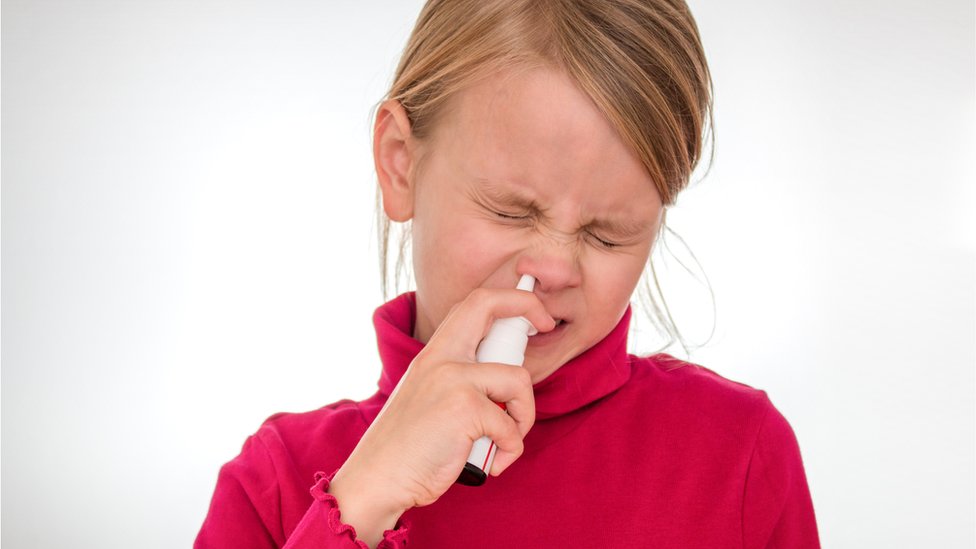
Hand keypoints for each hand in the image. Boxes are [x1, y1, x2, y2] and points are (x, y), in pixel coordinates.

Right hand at [328, 287, 554, 544]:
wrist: (379, 479)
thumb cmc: (410, 447)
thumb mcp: (431, 396)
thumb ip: (460, 379)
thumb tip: (507, 377)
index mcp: (434, 354)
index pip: (473, 303)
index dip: (510, 299)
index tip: (535, 314)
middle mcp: (441, 358)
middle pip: (488, 304)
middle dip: (530, 306)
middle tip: (548, 325)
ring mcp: (452, 379)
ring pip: (519, 380)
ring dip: (524, 416)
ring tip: (505, 440)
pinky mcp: (464, 409)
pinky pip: (511, 427)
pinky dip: (510, 450)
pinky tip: (492, 463)